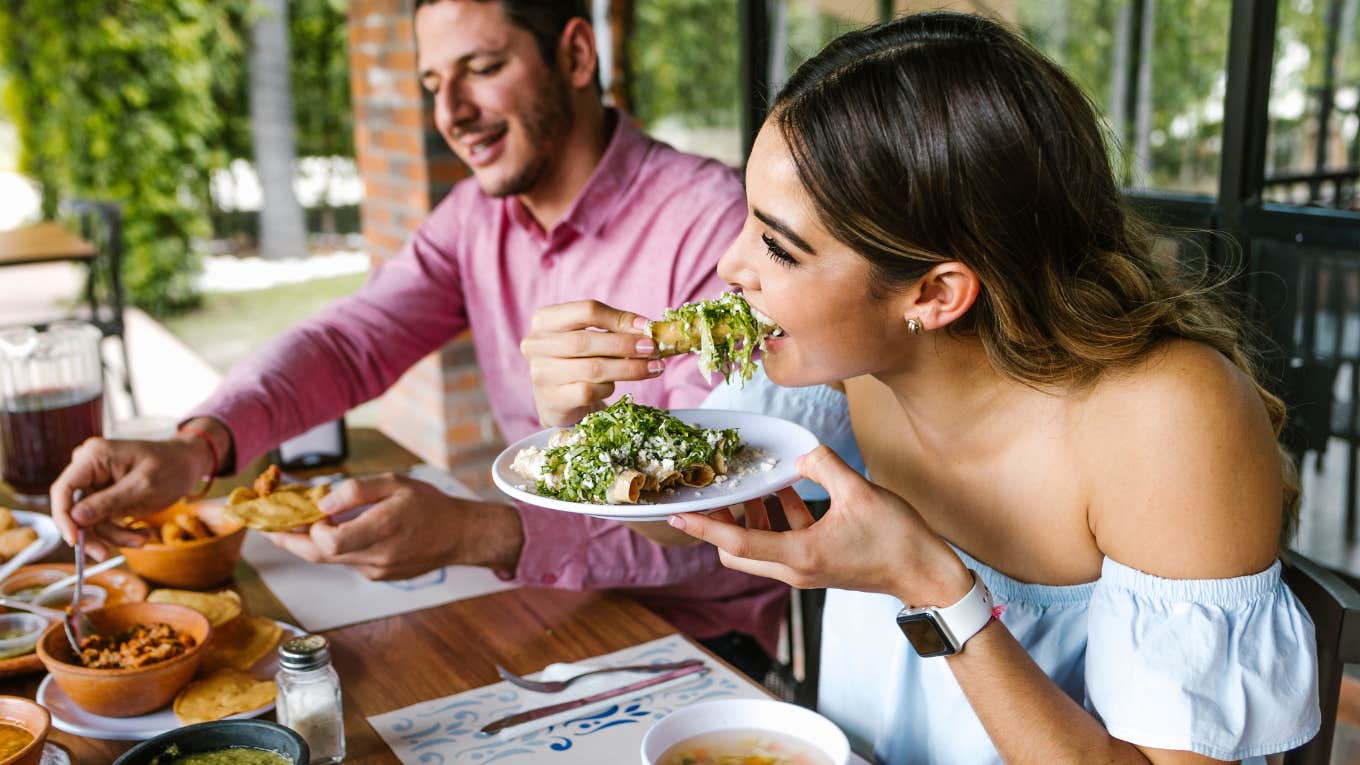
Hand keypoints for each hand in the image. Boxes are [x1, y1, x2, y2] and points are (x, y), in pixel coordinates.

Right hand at [50, 434, 214, 559]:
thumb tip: (75, 517)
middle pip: (74, 510)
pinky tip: (143, 533)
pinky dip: (121, 532)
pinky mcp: (106, 498)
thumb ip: (109, 501)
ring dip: (115, 535)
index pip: (63, 489)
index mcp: (93, 457)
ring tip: (143, 538)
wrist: (189, 464)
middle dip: (93, 534)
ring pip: (90, 521)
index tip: (73, 542)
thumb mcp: (143, 485)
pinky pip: (104, 522)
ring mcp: (97, 484)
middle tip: (104, 555)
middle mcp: (89, 469)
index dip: (63, 517)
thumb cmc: (172, 466)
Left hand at [265, 473, 524, 579]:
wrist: (459, 536)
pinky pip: (348, 562)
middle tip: (269, 527)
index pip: (328, 542)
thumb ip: (357, 490)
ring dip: (312, 543)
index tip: (306, 510)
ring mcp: (376, 571)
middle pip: (319, 556)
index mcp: (382, 530)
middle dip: (291, 540)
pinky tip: (336, 531)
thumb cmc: (430, 505)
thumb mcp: (396, 483)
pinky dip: (335, 547)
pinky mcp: (379, 576)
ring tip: (298, 523)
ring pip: (331, 560)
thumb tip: (321, 503)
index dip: (309, 528)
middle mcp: (376, 557)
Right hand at [520, 300, 663, 425]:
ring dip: (628, 368)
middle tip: (652, 349)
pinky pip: (588, 391)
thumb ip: (613, 329)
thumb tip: (647, 328)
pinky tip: (614, 387)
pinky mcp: (551, 400)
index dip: (620, 318)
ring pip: (592, 368)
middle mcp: (536, 344)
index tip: (647, 327)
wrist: (557, 401)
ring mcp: (541, 373)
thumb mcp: (589, 337)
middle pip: (587, 340)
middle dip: (625, 345)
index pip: (586, 311)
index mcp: (545, 319)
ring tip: (653, 368)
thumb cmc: (577, 361)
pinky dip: (608, 389)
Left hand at [668, 446, 972, 605]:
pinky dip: (777, 518)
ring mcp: (805, 568)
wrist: (926, 574)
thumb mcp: (859, 492)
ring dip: (751, 517)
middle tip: (716, 490)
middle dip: (721, 521)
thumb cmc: (896, 539)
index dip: (704, 526)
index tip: (677, 514)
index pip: (736, 543)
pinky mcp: (817, 562)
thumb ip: (824, 465)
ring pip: (759, 546)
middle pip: (737, 551)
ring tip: (753, 483)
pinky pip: (782, 541)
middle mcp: (795, 568)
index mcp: (799, 556)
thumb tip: (801, 454)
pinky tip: (785, 489)